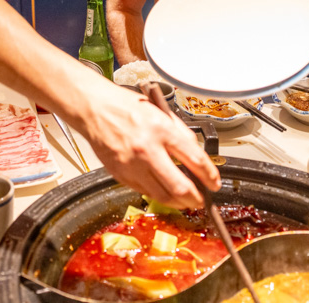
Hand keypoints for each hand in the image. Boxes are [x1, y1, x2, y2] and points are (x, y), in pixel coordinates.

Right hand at [78, 83, 220, 207]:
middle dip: (196, 199)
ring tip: (185, 199)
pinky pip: (144, 192)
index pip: (195, 160)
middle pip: (180, 187)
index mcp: (161, 129)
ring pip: (162, 196)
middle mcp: (146, 149)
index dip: (209, 176)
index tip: (214, 183)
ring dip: (178, 202)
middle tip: (201, 200)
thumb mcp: (160, 112)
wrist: (94, 108)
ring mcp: (131, 165)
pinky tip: (163, 190)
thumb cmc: (125, 106)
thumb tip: (196, 156)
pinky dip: (157, 194)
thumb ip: (181, 133)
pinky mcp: (119, 174)